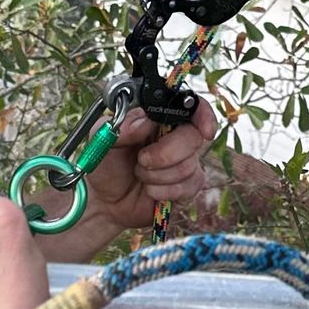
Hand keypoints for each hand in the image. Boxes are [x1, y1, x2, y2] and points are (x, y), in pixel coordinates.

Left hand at [65, 100, 219, 253]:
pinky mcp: (186, 187)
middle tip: (141, 160)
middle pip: (192, 137)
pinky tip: (149, 191)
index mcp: (158, 119)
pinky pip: (187, 187)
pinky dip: (163, 191)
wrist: (104, 201)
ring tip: (139, 174)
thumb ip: (121, 127)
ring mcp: (184, 163)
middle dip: (166, 153)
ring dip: (157, 175)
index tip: (204, 130)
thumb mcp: (103, 140)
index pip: (190, 107)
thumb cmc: (106, 165)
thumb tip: (146, 121)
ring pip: (188, 166)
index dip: (202, 115)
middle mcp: (175, 137)